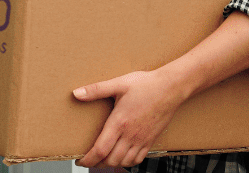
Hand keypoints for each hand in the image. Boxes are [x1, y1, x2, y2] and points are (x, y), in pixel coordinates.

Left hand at [73, 70, 188, 167]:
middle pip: (110, 160)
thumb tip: (76, 93)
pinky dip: (127, 162)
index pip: (100, 150)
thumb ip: (96, 90)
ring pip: (124, 162)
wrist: (171, 87)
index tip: (79, 160)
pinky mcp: (151, 140)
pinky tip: (122, 157)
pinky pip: (138, 159)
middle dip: (96, 164)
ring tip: (103, 159)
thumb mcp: (119, 84)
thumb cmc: (146, 84)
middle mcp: (130, 135)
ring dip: (111, 164)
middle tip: (89, 159)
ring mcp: (142, 139)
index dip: (87, 160)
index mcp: (119, 123)